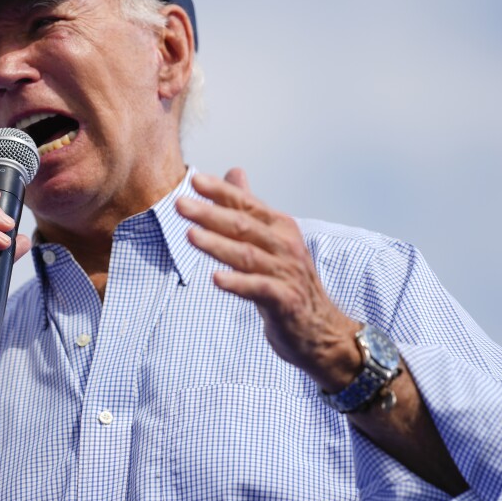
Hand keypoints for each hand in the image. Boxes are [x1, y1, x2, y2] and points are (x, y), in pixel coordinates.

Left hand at [175, 169, 358, 389]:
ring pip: (247, 255)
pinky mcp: (285, 300)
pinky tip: (216, 279)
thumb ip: (249, 207)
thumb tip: (234, 171)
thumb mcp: (271, 238)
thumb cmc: (289, 280)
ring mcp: (286, 272)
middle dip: (209, 214)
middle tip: (180, 205)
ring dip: (217, 245)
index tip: (194, 180)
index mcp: (279, 226)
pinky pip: (258, 289)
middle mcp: (284, 245)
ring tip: (190, 236)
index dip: (220, 191)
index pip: (246, 203)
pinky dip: (237, 283)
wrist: (321, 329)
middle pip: (243, 226)